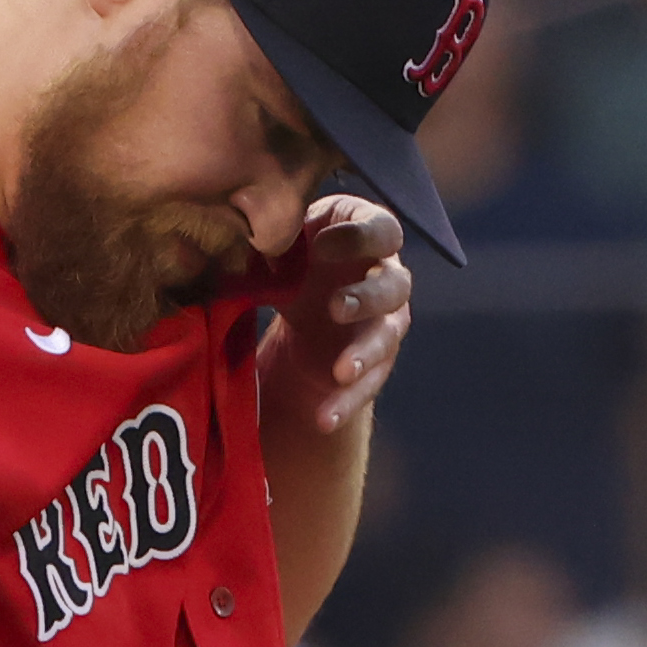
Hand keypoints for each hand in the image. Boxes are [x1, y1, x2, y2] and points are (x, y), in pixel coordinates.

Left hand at [274, 198, 409, 433]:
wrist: (297, 303)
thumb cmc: (295, 255)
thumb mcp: (281, 244)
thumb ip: (275, 241)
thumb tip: (252, 239)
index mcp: (368, 233)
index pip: (383, 229)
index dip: (360, 236)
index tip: (320, 247)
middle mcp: (387, 274)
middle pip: (395, 284)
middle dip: (368, 297)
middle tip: (335, 307)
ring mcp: (387, 320)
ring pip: (388, 336)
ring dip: (365, 354)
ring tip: (340, 372)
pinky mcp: (376, 361)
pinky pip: (369, 384)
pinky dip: (346, 402)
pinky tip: (323, 417)